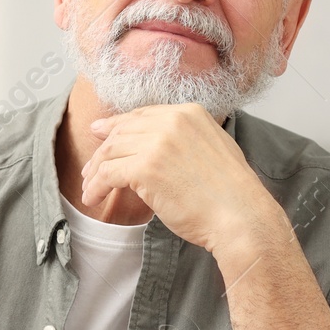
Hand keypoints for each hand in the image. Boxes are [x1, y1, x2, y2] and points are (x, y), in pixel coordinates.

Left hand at [80, 104, 282, 262]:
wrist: (241, 216)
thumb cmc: (230, 194)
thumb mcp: (213, 149)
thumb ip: (185, 140)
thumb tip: (156, 146)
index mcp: (190, 113)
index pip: (143, 115)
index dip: (117, 125)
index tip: (101, 133)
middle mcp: (172, 121)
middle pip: (123, 131)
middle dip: (103, 150)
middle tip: (90, 168)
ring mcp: (157, 143)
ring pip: (111, 151)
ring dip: (95, 172)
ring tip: (89, 188)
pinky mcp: (145, 167)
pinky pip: (107, 173)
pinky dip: (96, 187)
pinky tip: (93, 198)